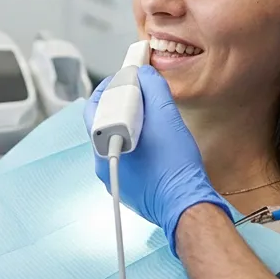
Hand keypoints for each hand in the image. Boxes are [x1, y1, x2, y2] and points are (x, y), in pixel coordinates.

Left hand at [85, 65, 230, 254]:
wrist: (186, 204)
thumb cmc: (175, 165)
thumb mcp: (166, 116)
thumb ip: (152, 88)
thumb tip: (143, 74)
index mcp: (103, 143)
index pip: (93, 106)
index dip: (108, 88)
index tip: (125, 79)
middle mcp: (101, 162)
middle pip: (103, 123)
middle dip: (120, 106)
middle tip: (139, 96)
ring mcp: (113, 177)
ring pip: (114, 141)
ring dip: (128, 126)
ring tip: (148, 119)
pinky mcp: (125, 188)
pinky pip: (124, 159)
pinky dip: (134, 146)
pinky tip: (152, 142)